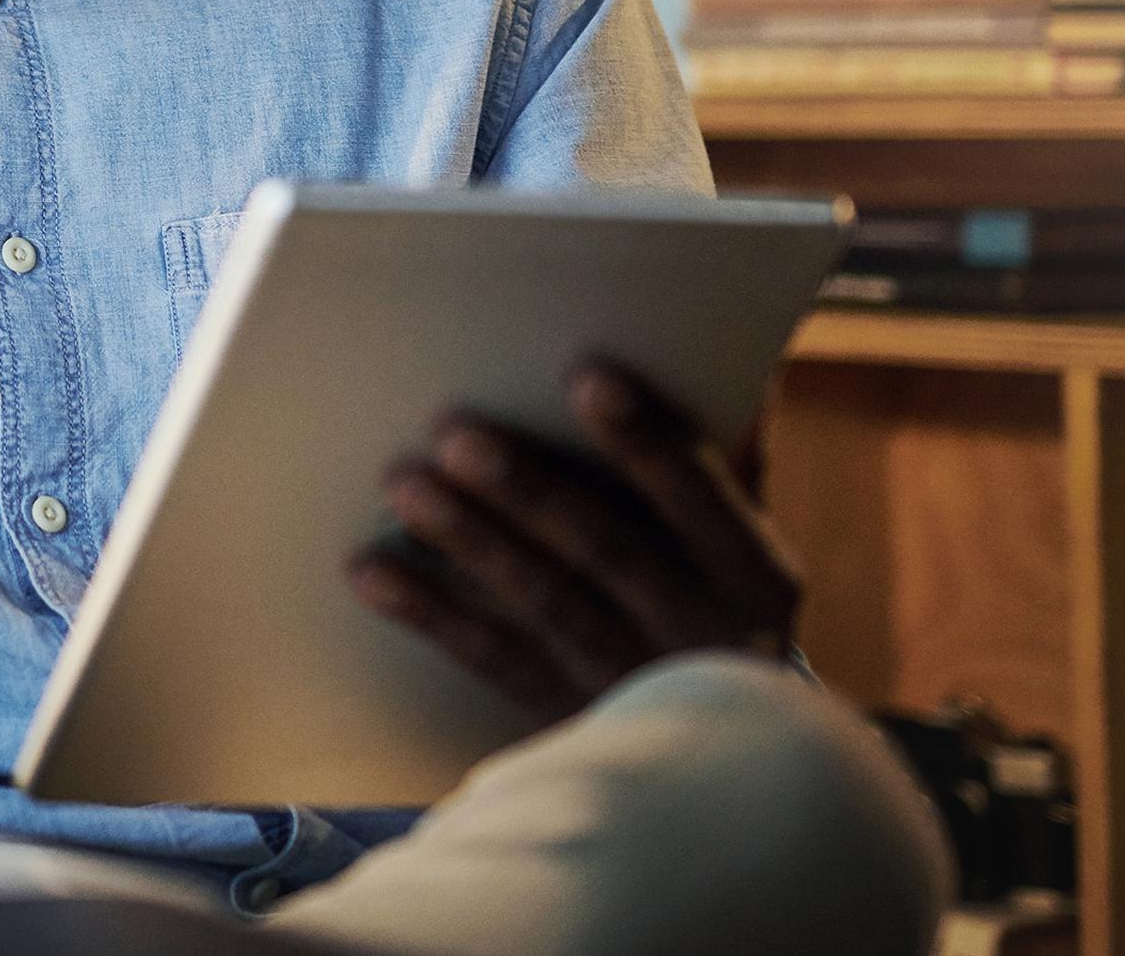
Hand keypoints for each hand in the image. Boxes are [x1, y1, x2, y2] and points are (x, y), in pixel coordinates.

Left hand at [348, 360, 802, 725]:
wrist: (727, 756)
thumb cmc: (717, 604)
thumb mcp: (740, 550)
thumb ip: (704, 469)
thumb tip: (688, 369)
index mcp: (752, 574)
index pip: (703, 498)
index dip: (646, 440)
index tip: (586, 377)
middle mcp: (700, 630)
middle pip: (610, 551)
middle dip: (531, 489)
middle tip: (455, 431)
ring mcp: (630, 679)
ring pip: (545, 603)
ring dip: (471, 541)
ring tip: (405, 485)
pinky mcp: (567, 714)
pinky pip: (491, 660)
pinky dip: (429, 613)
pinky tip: (371, 571)